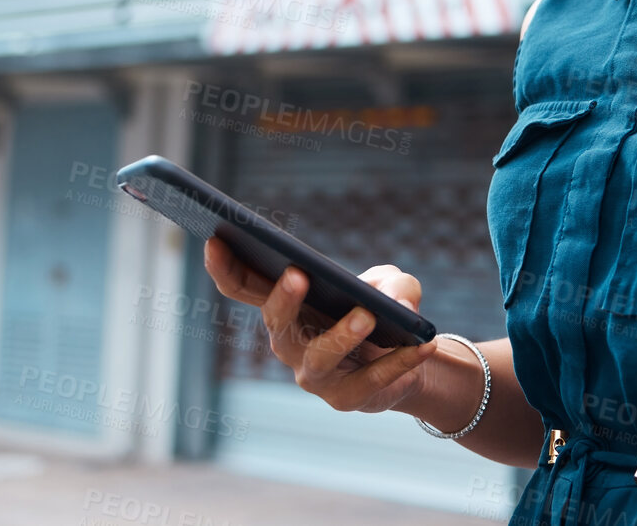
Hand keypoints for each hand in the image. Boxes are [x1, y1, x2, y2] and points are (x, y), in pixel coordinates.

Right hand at [203, 238, 438, 412]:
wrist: (406, 357)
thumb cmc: (383, 309)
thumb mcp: (394, 284)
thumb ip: (396, 284)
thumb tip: (399, 306)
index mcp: (288, 305)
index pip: (244, 286)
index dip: (224, 265)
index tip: (215, 237)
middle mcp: (289, 341)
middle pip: (275, 323)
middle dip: (283, 299)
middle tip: (298, 274)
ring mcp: (313, 375)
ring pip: (317, 356)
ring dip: (341, 335)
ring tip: (367, 315)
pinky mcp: (346, 399)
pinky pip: (370, 381)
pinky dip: (398, 362)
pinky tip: (421, 344)